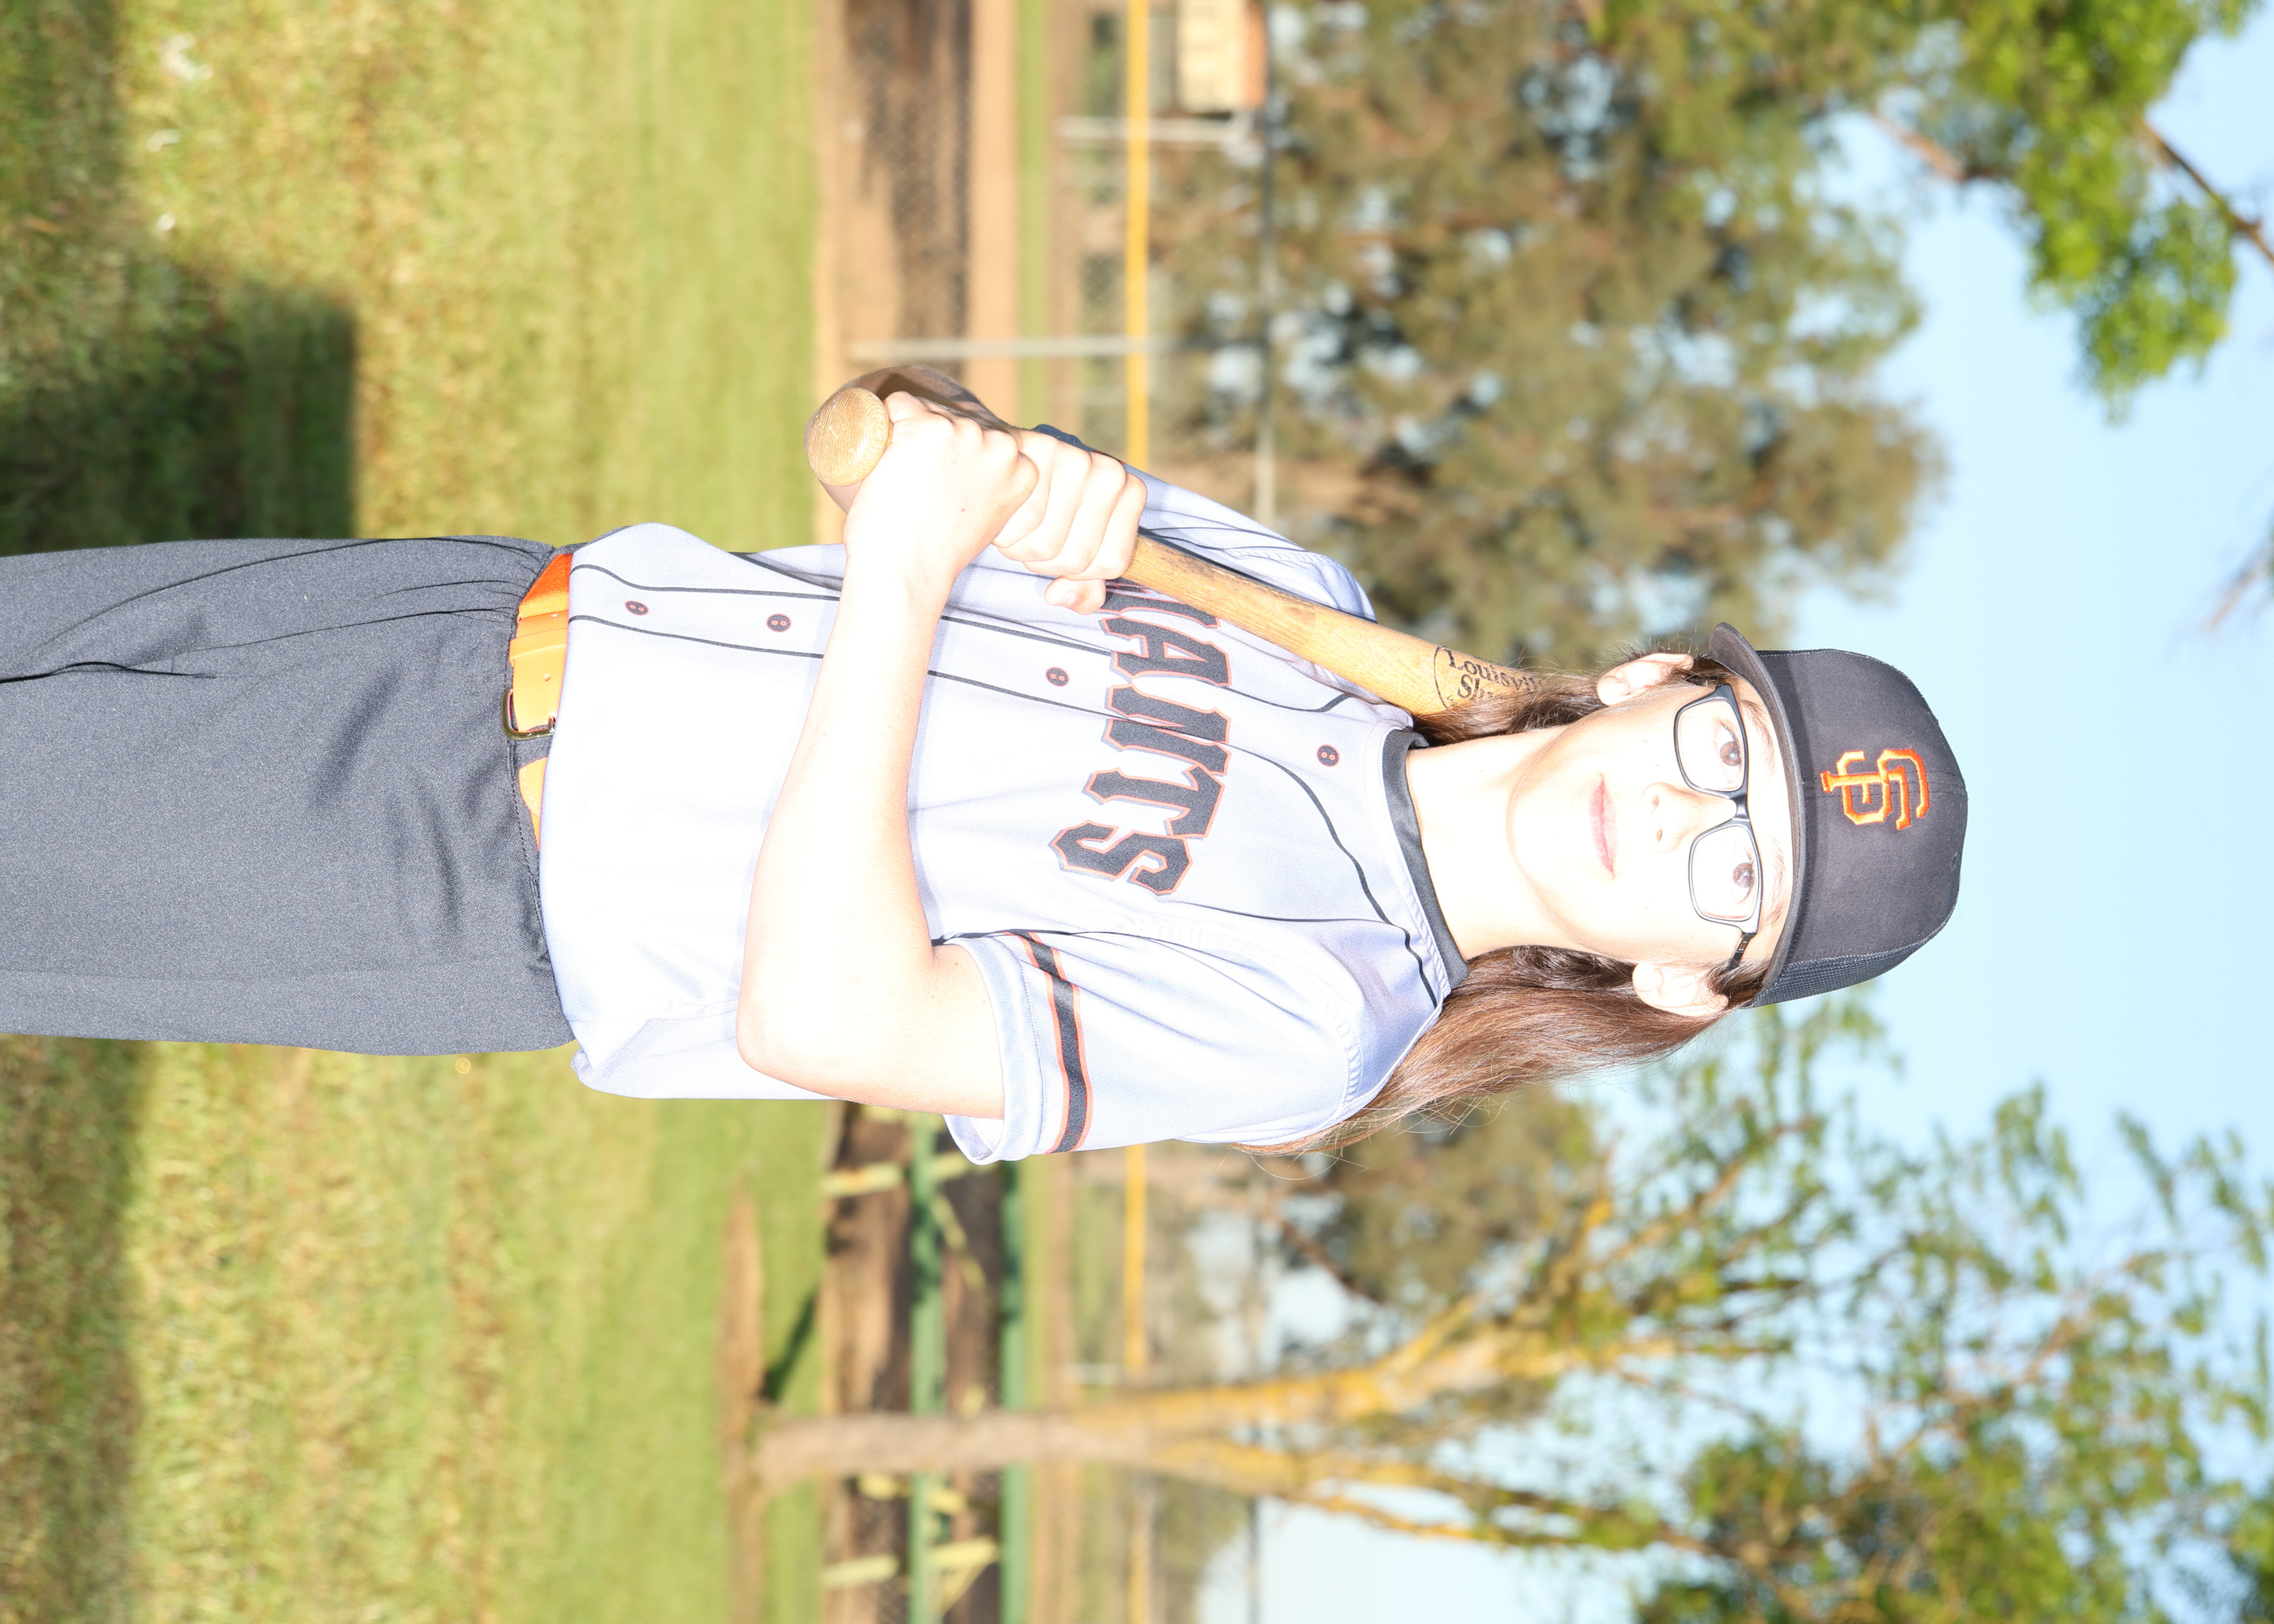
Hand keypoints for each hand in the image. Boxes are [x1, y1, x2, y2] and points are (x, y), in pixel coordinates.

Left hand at [841, 394, 1038, 597]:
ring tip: (906, 485)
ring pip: (926, 411)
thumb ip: (988, 490)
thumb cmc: (935, 555)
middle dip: (932, 445)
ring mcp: (966, 435)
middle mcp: (1001, 447)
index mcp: (1022, 470)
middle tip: (920, 493)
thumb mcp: (984, 519)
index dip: (954, 459)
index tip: (942, 492)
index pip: (983, 440)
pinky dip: (884, 424)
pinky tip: (888, 462)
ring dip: (907, 437)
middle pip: (956, 422)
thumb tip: (974, 472)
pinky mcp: (928, 428)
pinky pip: (897, 405)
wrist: (907, 574)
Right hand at [986, 431, 1146, 613]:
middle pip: (1076, 558)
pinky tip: (1004, 512)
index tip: (1063, 552)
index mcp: (1130, 493)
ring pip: (1046, 545)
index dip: (1080, 574)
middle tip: (1032, 539)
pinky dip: (1006, 529)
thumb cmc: (1046, 507)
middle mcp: (1111, 473)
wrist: (1011, 456)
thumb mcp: (1074, 547)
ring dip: (1020, 548)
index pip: (1111, 564)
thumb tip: (1057, 596)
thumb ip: (1082, 587)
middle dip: (1044, 562)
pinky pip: (1023, 520)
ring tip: (1018, 525)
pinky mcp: (1040, 450)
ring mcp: (1077, 458)